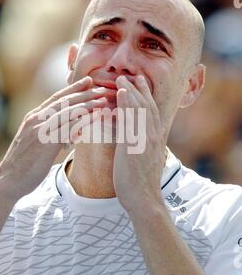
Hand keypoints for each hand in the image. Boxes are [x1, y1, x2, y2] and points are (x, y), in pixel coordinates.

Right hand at [0, 77, 109, 201]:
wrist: (8, 181)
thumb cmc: (23, 165)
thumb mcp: (33, 142)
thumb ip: (47, 132)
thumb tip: (64, 132)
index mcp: (33, 118)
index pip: (56, 98)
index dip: (73, 88)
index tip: (87, 81)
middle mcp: (35, 120)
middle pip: (64, 101)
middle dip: (84, 92)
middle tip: (101, 87)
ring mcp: (40, 130)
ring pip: (67, 111)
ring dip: (87, 104)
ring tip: (103, 99)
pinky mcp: (45, 142)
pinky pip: (68, 127)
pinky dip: (83, 120)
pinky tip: (95, 117)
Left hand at [113, 75, 166, 217]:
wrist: (143, 199)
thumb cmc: (139, 181)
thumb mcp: (142, 158)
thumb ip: (139, 144)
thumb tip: (133, 135)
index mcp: (155, 138)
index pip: (151, 111)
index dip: (145, 95)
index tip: (139, 82)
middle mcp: (153, 136)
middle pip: (147, 106)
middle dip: (138, 89)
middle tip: (130, 75)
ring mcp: (146, 140)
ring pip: (140, 110)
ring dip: (130, 92)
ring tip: (122, 79)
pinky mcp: (136, 146)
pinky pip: (131, 121)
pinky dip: (126, 105)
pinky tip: (119, 95)